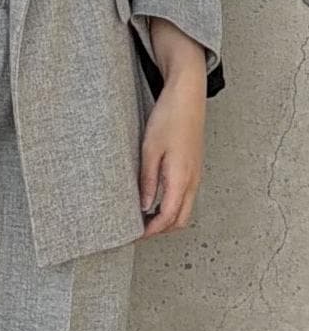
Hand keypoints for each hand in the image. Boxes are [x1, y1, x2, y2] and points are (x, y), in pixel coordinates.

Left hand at [138, 17, 207, 239]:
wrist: (188, 95)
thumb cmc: (169, 118)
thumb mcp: (150, 150)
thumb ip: (148, 181)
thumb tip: (144, 207)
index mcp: (181, 177)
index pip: (167, 218)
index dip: (150, 231)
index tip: (134, 235)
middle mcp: (193, 180)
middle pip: (179, 221)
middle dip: (159, 230)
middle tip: (137, 230)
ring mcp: (196, 175)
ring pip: (184, 210)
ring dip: (166, 219)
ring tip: (143, 217)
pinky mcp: (194, 169)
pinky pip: (185, 197)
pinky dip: (171, 206)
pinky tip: (154, 200)